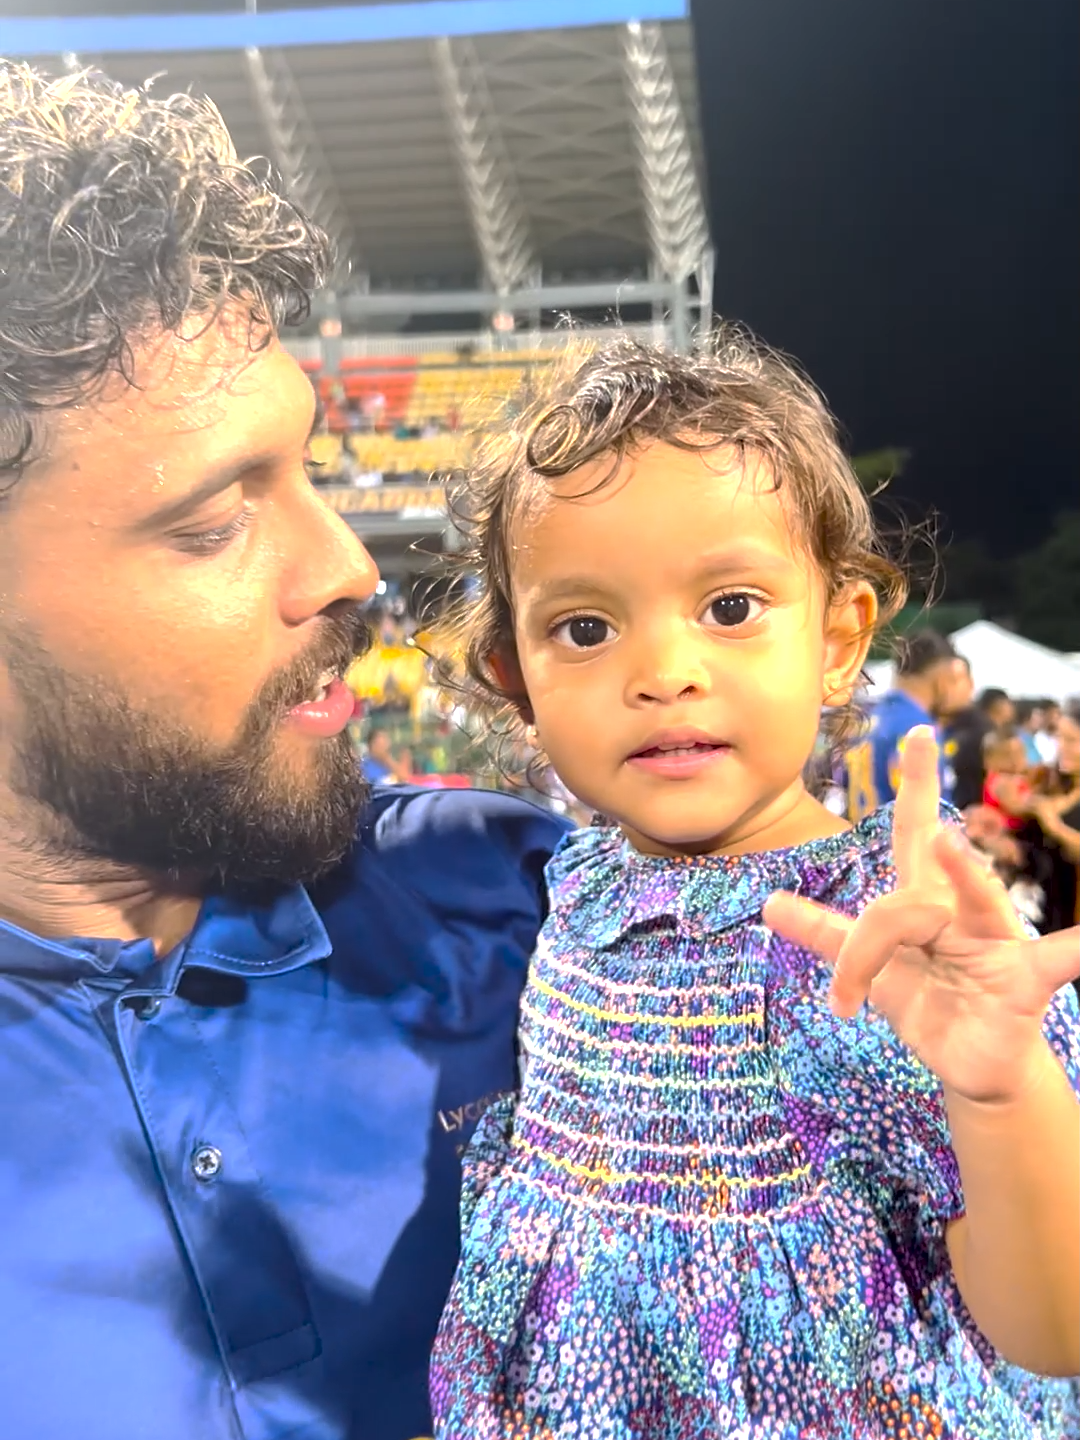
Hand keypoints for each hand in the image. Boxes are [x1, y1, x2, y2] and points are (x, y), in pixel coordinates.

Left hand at [764, 728, 1079, 1103]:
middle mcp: (962, 909)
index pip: (914, 833)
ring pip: (973, 903)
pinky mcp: (1021, 980)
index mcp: (925, 900)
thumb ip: (824, 933)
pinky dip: (1078, 948)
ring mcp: (995, 940)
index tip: (917, 734)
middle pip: (924, 877)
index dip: (915, 785)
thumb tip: (768, 903)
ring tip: (948, 842)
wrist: (970, 1063)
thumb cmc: (927, 1002)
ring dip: (965, 875)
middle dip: (926, 838)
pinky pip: (1055, 960)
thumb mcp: (870, 967)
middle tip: (921, 791)